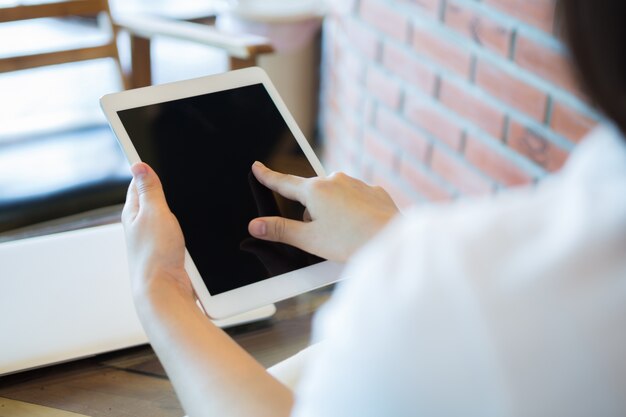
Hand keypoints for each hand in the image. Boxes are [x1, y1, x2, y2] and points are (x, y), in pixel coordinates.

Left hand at [122, 162, 193, 301]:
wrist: (165, 291)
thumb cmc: (156, 257)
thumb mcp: (154, 213)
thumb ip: (149, 189)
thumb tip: (138, 165)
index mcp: (133, 212)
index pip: (137, 182)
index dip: (148, 170)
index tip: (158, 160)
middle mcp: (140, 225)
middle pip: (154, 198)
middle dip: (167, 191)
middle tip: (177, 185)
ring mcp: (154, 239)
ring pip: (169, 216)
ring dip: (179, 213)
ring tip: (184, 212)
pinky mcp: (168, 251)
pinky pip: (179, 232)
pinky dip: (185, 229)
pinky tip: (191, 231)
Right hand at [248, 162, 399, 261]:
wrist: (391, 239)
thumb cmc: (350, 242)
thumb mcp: (309, 240)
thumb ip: (280, 230)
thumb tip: (255, 226)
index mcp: (315, 190)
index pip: (283, 182)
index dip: (268, 176)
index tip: (257, 166)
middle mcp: (335, 180)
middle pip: (311, 196)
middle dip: (311, 214)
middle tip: (323, 236)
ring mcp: (356, 184)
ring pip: (334, 198)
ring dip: (333, 213)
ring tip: (345, 235)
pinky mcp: (374, 192)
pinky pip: (355, 199)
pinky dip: (353, 212)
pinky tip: (360, 227)